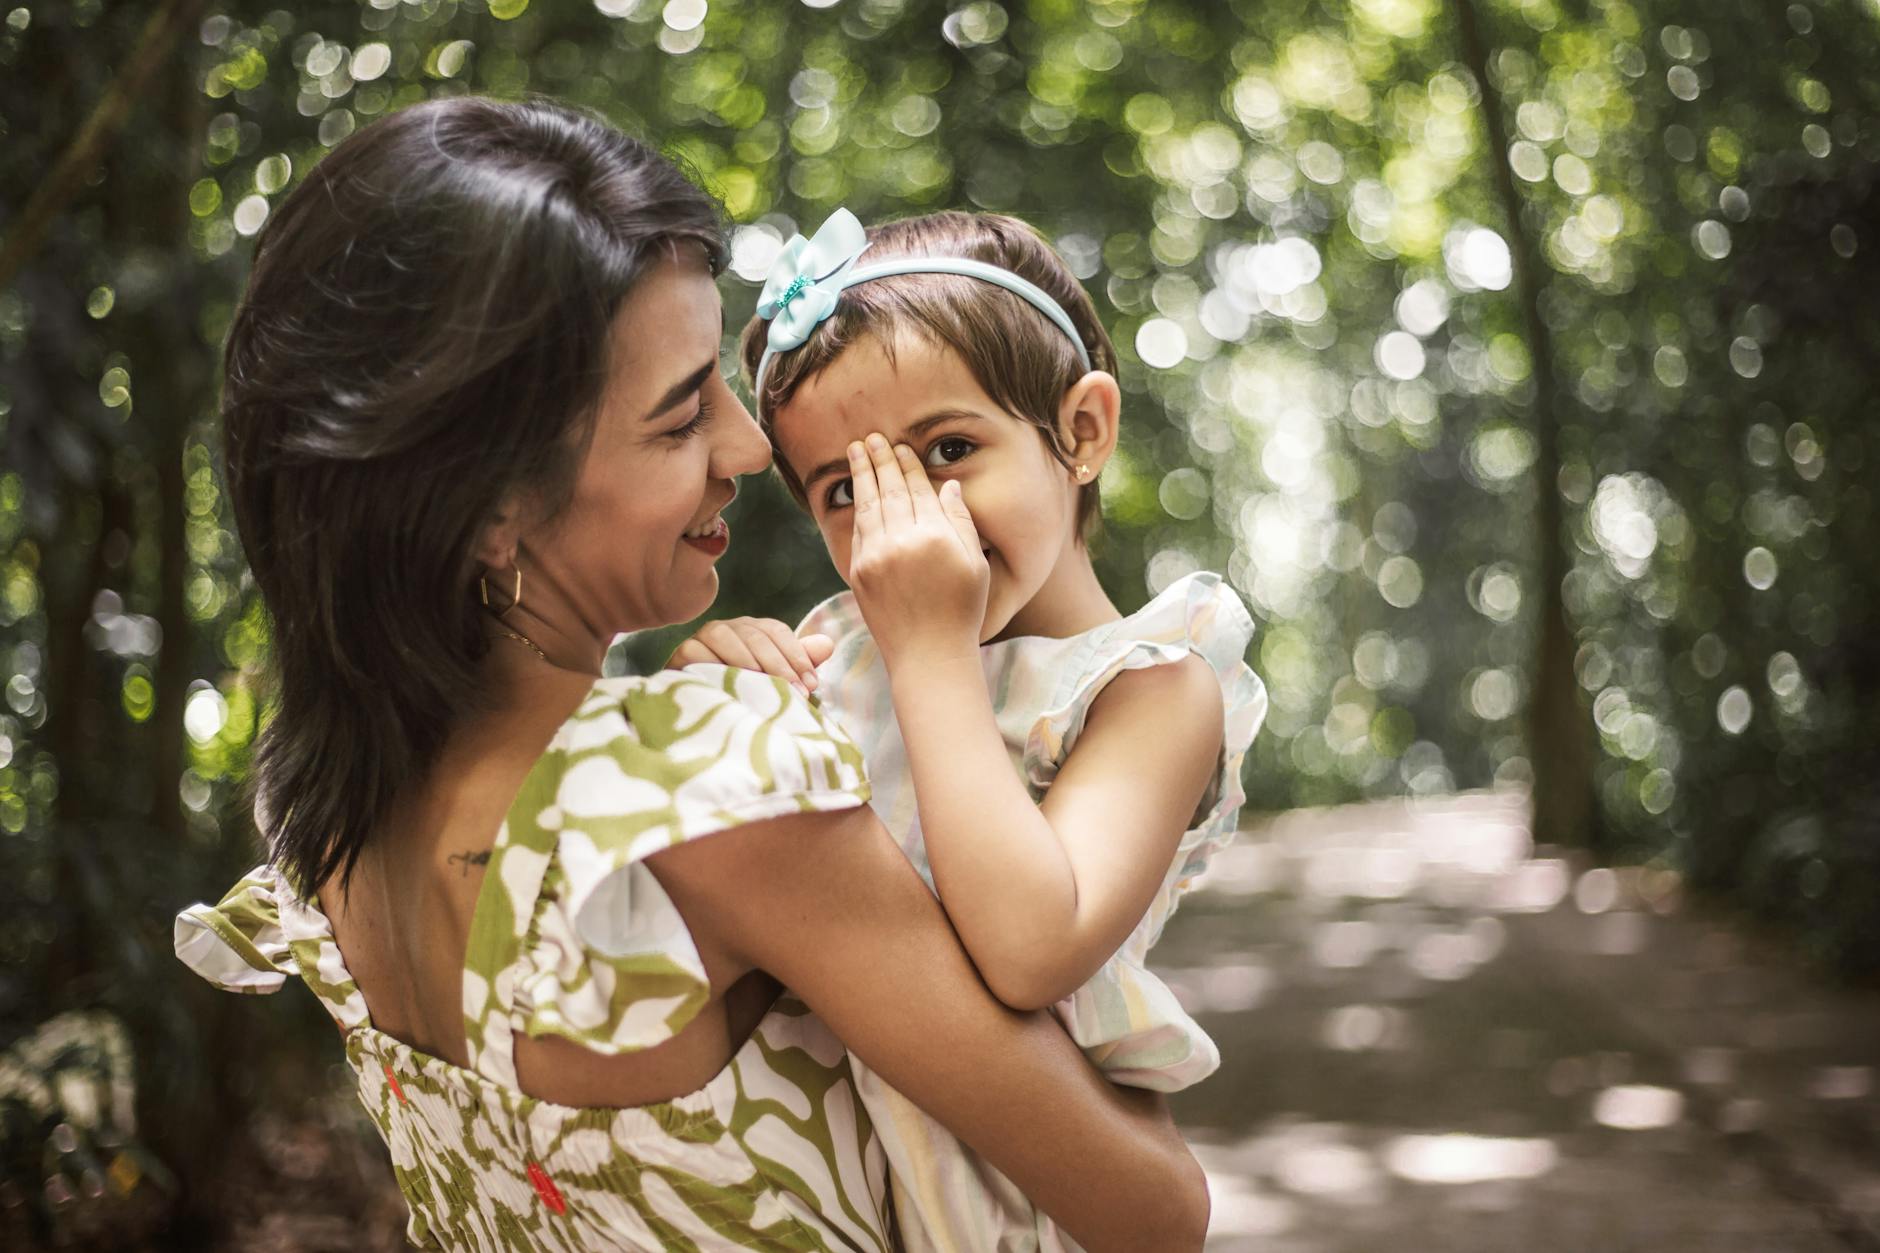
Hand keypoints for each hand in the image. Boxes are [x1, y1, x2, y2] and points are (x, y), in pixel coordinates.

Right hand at [666, 618, 833, 695]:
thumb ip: (799, 662)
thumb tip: (828, 645)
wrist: (701, 715)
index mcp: (753, 630)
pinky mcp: (682, 653)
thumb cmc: (744, 696)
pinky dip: (710, 665)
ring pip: (724, 636)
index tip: (811, 686)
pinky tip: (726, 685)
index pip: (777, 632)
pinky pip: (695, 652)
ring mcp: (703, 638)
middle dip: (778, 664)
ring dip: (746, 660)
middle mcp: (729, 628)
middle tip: (795, 693)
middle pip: (755, 635)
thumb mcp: (775, 681)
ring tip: (762, 686)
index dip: (797, 656)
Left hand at [846, 433, 988, 669]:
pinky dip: (857, 507)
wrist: (928, 655)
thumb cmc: (961, 612)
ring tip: (856, 451)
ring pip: (868, 505)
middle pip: (890, 490)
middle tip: (872, 437)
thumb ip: (960, 522)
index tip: (902, 447)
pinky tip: (856, 492)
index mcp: (936, 537)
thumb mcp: (975, 564)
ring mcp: (876, 557)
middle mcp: (903, 542)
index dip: (909, 466)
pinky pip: (858, 530)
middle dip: (880, 460)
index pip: (919, 490)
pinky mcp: (858, 572)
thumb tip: (947, 486)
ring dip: (862, 475)